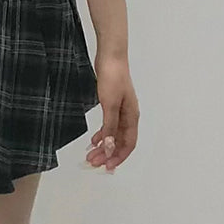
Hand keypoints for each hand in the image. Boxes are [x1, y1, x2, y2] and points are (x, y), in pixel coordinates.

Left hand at [86, 56, 138, 172]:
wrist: (110, 57)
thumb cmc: (113, 77)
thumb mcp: (110, 104)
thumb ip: (110, 126)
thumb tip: (109, 146)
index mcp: (132, 117)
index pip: (128, 144)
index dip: (119, 157)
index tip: (107, 167)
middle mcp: (129, 116)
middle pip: (120, 142)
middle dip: (108, 154)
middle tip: (93, 162)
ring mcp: (121, 110)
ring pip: (114, 135)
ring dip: (104, 146)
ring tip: (91, 154)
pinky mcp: (112, 104)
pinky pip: (109, 126)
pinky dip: (102, 134)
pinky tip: (94, 139)